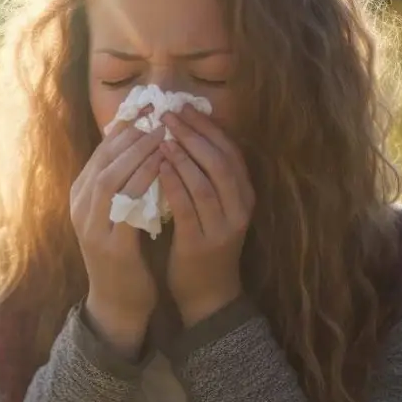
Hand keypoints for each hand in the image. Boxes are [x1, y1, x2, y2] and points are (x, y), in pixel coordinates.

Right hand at [70, 106, 170, 355]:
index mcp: (81, 196)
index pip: (100, 153)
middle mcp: (81, 208)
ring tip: (163, 134)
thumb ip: (122, 182)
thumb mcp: (116, 213)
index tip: (149, 109)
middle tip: (159, 115)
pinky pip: (127, 206)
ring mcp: (92, 227)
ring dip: (138, 154)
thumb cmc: (122, 254)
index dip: (124, 129)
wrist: (117, 302)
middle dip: (132, 135)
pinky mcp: (111, 245)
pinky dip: (145, 182)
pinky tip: (164, 168)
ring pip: (111, 178)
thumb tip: (141, 143)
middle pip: (103, 160)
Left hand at [159, 106, 255, 326]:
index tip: (185, 107)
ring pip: (205, 182)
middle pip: (220, 161)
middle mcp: (239, 208)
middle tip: (169, 114)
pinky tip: (158, 167)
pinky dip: (174, 184)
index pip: (230, 151)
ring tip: (162, 135)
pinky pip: (188, 208)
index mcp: (243, 195)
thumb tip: (183, 134)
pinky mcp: (201, 244)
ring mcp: (223, 227)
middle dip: (194, 134)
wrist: (207, 295)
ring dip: (183, 155)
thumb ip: (204, 176)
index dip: (208, 127)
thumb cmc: (204, 243)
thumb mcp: (213, 207)